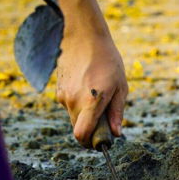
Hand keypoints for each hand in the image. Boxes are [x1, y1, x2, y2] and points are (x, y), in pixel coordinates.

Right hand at [56, 33, 127, 147]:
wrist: (83, 36)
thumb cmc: (107, 60)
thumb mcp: (120, 86)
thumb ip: (117, 112)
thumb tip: (116, 133)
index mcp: (90, 102)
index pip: (82, 135)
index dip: (90, 143)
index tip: (101, 140)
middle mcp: (73, 101)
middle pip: (78, 130)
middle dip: (91, 130)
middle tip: (105, 120)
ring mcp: (63, 96)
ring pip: (74, 117)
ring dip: (85, 116)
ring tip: (98, 95)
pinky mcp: (58, 90)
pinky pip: (70, 106)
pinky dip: (79, 104)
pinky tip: (88, 87)